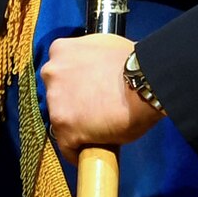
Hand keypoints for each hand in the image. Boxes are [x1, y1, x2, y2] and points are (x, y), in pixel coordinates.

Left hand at [41, 34, 161, 162]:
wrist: (145, 83)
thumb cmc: (132, 63)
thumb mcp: (104, 45)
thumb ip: (90, 57)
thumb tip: (95, 68)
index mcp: (60, 50)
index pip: (60, 71)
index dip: (74, 83)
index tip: (86, 91)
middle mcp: (51, 73)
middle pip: (57, 94)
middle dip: (71, 103)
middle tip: (93, 109)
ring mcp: (56, 102)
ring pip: (60, 120)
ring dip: (74, 126)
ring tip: (96, 131)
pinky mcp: (64, 128)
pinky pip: (67, 146)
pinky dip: (77, 151)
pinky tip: (90, 152)